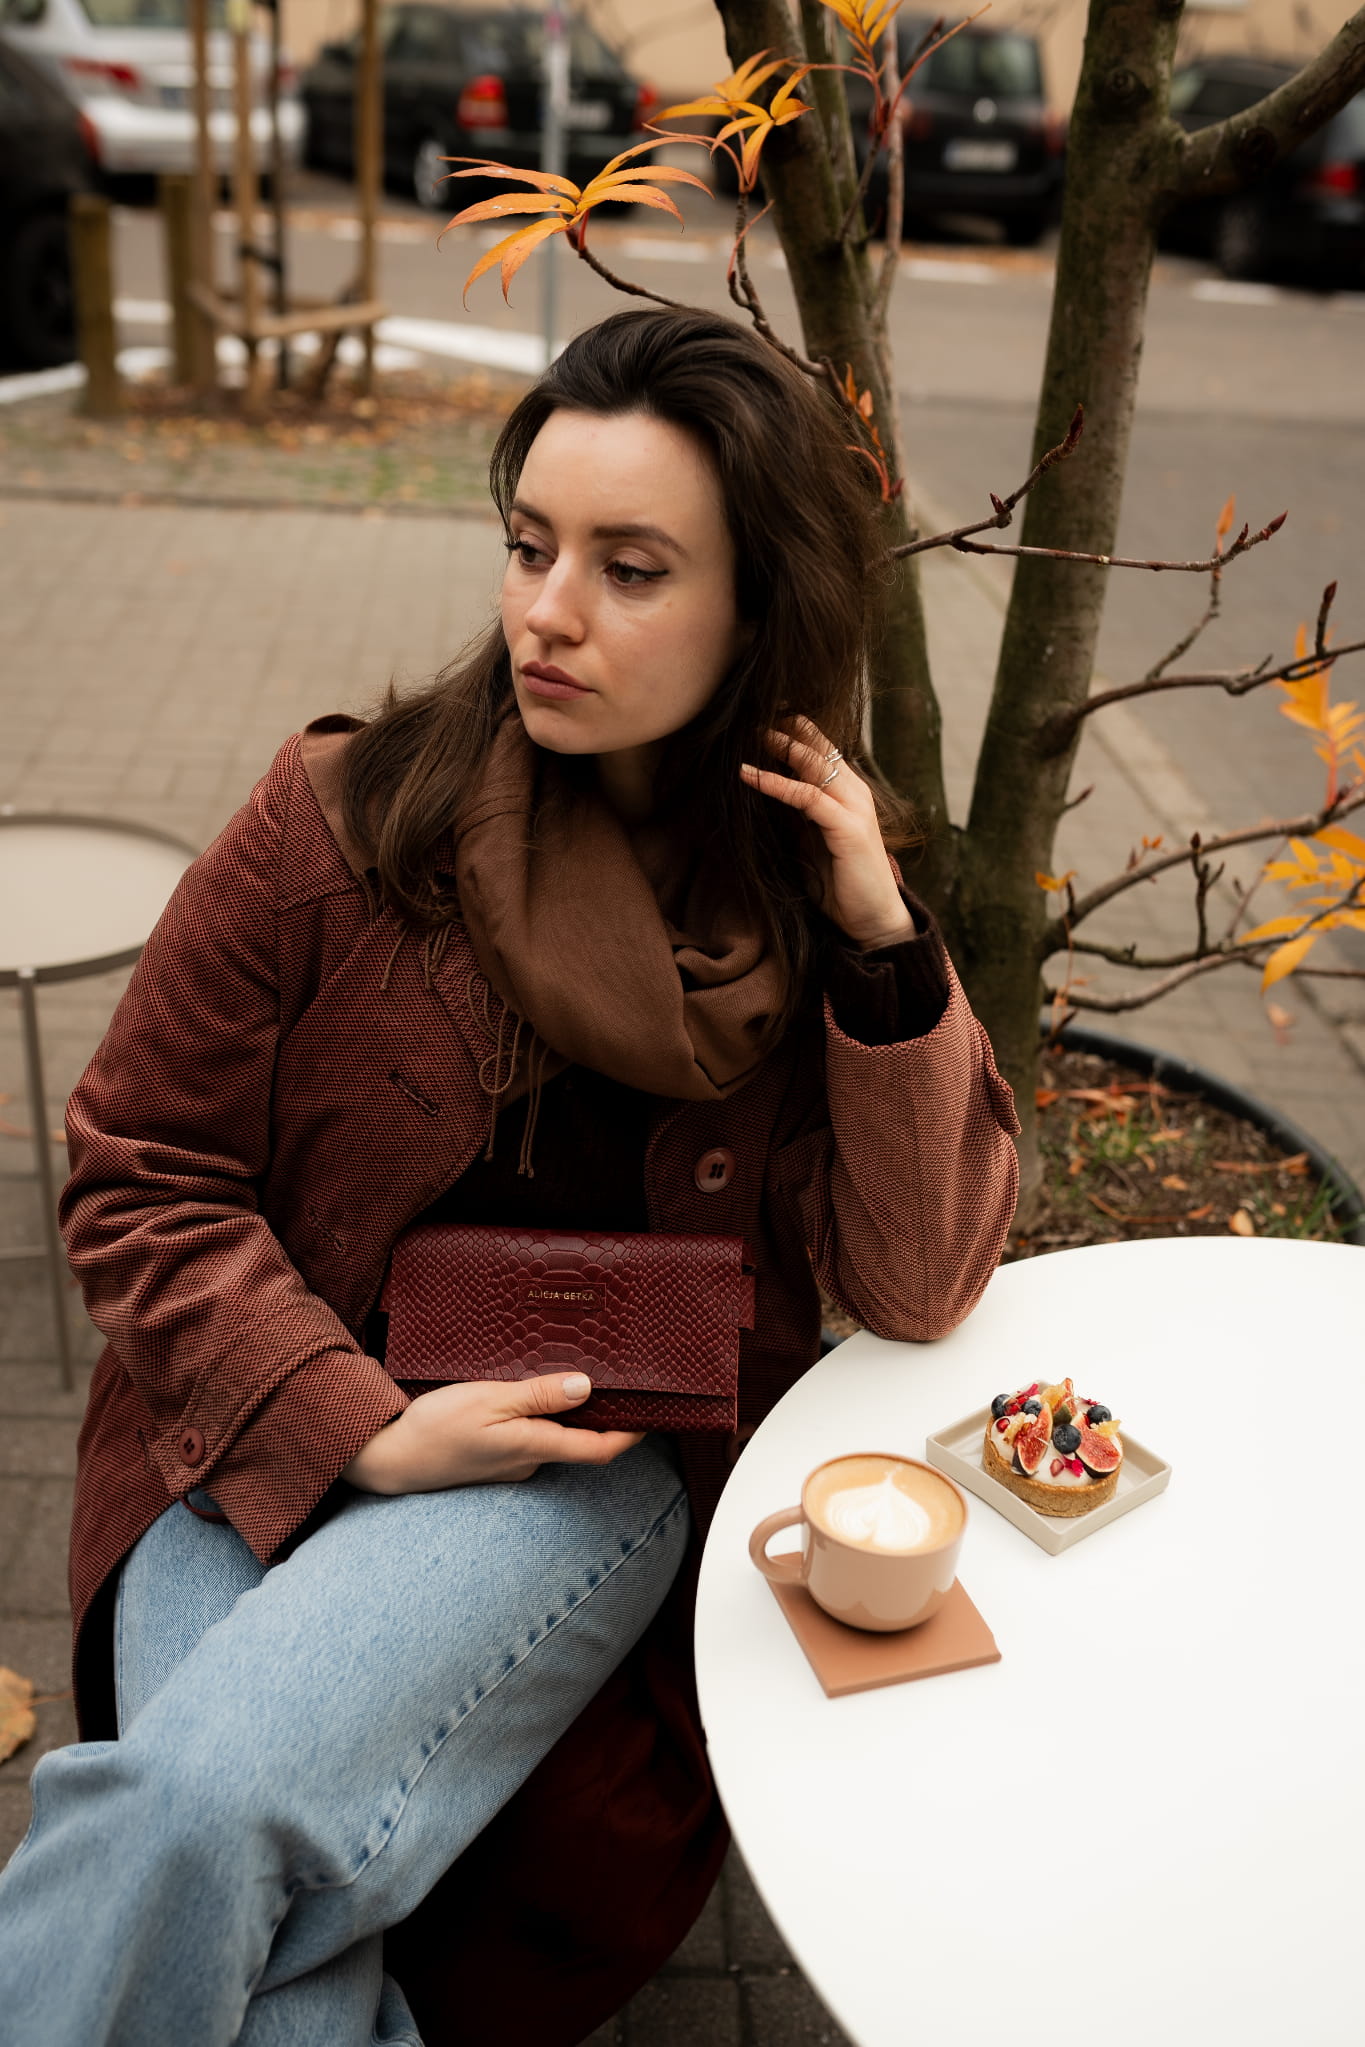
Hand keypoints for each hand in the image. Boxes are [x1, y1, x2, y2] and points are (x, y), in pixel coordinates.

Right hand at [341, 1374, 644, 1493]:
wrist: (389, 1458)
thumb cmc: (434, 1428)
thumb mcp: (487, 1400)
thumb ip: (537, 1395)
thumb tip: (585, 1388)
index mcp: (532, 1446)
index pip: (598, 1449)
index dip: (631, 1435)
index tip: (652, 1414)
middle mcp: (529, 1462)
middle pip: (581, 1443)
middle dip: (601, 1416)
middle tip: (617, 1382)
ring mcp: (511, 1464)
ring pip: (554, 1438)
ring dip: (567, 1414)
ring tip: (575, 1376)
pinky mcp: (495, 1460)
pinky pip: (530, 1438)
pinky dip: (540, 1418)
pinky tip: (529, 1394)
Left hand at [740, 716, 914, 947]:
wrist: (871, 918)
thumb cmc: (840, 883)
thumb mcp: (809, 840)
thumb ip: (795, 814)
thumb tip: (764, 791)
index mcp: (847, 792)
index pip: (820, 749)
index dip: (792, 731)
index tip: (759, 718)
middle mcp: (855, 792)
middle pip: (818, 746)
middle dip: (785, 727)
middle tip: (752, 712)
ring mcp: (854, 807)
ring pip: (814, 763)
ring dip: (780, 746)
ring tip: (749, 731)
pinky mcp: (848, 827)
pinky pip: (807, 796)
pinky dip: (776, 783)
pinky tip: (749, 774)